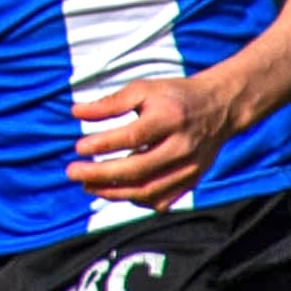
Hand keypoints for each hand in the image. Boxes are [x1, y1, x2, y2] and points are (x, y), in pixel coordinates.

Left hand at [67, 72, 243, 208]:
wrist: (218, 109)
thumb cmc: (173, 97)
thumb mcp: (143, 89)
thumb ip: (110, 103)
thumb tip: (75, 112)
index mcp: (171, 118)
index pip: (133, 136)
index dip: (103, 144)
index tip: (78, 147)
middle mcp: (182, 146)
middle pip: (138, 169)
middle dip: (101, 174)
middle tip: (72, 172)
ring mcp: (189, 168)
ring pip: (148, 190)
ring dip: (113, 192)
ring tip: (87, 185)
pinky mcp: (191, 181)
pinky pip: (160, 200)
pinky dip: (134, 199)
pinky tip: (115, 190)